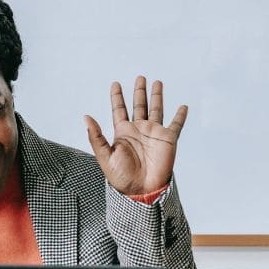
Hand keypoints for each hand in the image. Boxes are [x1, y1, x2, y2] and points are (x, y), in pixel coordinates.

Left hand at [84, 77, 187, 196]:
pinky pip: (176, 125)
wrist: (142, 190)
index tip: (115, 84)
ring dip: (157, 96)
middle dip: (139, 91)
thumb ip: (96, 136)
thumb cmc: (121, 178)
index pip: (119, 109)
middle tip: (140, 77)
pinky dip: (180, 115)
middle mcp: (139, 130)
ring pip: (156, 109)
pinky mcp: (168, 139)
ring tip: (157, 82)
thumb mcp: (104, 156)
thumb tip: (86, 117)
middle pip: (139, 105)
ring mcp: (154, 133)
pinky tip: (183, 106)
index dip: (117, 97)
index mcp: (123, 133)